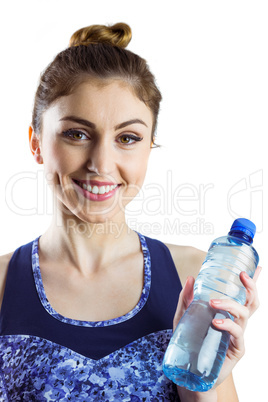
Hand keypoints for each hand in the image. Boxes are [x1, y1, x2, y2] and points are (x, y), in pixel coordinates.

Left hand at [172, 266, 260, 400]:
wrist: (189, 370)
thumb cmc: (190, 341)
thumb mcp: (184, 316)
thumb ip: (186, 298)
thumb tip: (190, 278)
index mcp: (228, 312)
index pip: (243, 295)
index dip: (252, 282)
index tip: (257, 266)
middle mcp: (236, 322)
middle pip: (251, 302)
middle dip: (251, 287)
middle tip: (241, 274)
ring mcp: (238, 335)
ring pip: (244, 315)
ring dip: (230, 304)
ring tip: (213, 302)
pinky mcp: (237, 349)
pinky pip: (237, 334)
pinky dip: (228, 325)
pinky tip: (216, 322)